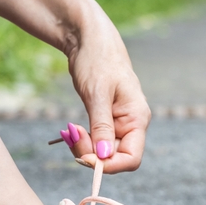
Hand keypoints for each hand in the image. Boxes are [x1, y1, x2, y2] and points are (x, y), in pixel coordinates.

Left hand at [63, 16, 149, 173]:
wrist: (89, 39)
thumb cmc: (97, 60)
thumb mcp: (97, 93)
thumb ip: (101, 126)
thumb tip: (103, 156)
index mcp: (137, 118)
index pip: (131, 158)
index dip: (109, 165)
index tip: (83, 157)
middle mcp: (131, 124)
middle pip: (115, 158)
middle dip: (91, 154)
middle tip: (70, 137)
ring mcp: (119, 123)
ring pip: (103, 151)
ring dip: (84, 148)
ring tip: (68, 131)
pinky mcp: (106, 120)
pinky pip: (95, 140)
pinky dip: (82, 139)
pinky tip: (70, 130)